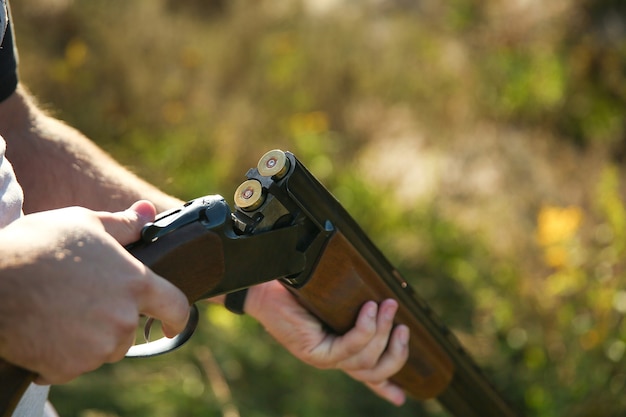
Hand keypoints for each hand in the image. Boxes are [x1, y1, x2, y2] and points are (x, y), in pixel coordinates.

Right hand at [0, 201, 189, 384]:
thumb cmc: (37, 246)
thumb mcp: (84, 223)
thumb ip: (124, 225)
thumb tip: (149, 211)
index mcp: (135, 283)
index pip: (176, 307)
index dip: (178, 317)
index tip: (172, 323)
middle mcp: (122, 319)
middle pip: (130, 330)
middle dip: (113, 320)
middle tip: (83, 300)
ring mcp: (97, 347)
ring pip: (103, 349)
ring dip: (88, 338)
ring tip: (59, 311)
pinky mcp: (69, 368)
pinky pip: (73, 366)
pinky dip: (61, 355)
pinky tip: (44, 331)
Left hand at [244, 280, 409, 405]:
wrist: (264, 287)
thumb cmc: (298, 289)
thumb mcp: (333, 301)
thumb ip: (354, 308)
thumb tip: (380, 296)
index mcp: (338, 349)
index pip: (367, 376)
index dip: (386, 387)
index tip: (401, 397)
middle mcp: (332, 358)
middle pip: (374, 372)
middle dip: (396, 352)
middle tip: (404, 326)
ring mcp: (323, 358)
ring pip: (365, 360)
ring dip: (382, 332)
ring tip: (388, 305)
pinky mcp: (313, 352)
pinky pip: (348, 348)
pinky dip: (364, 329)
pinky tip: (369, 309)